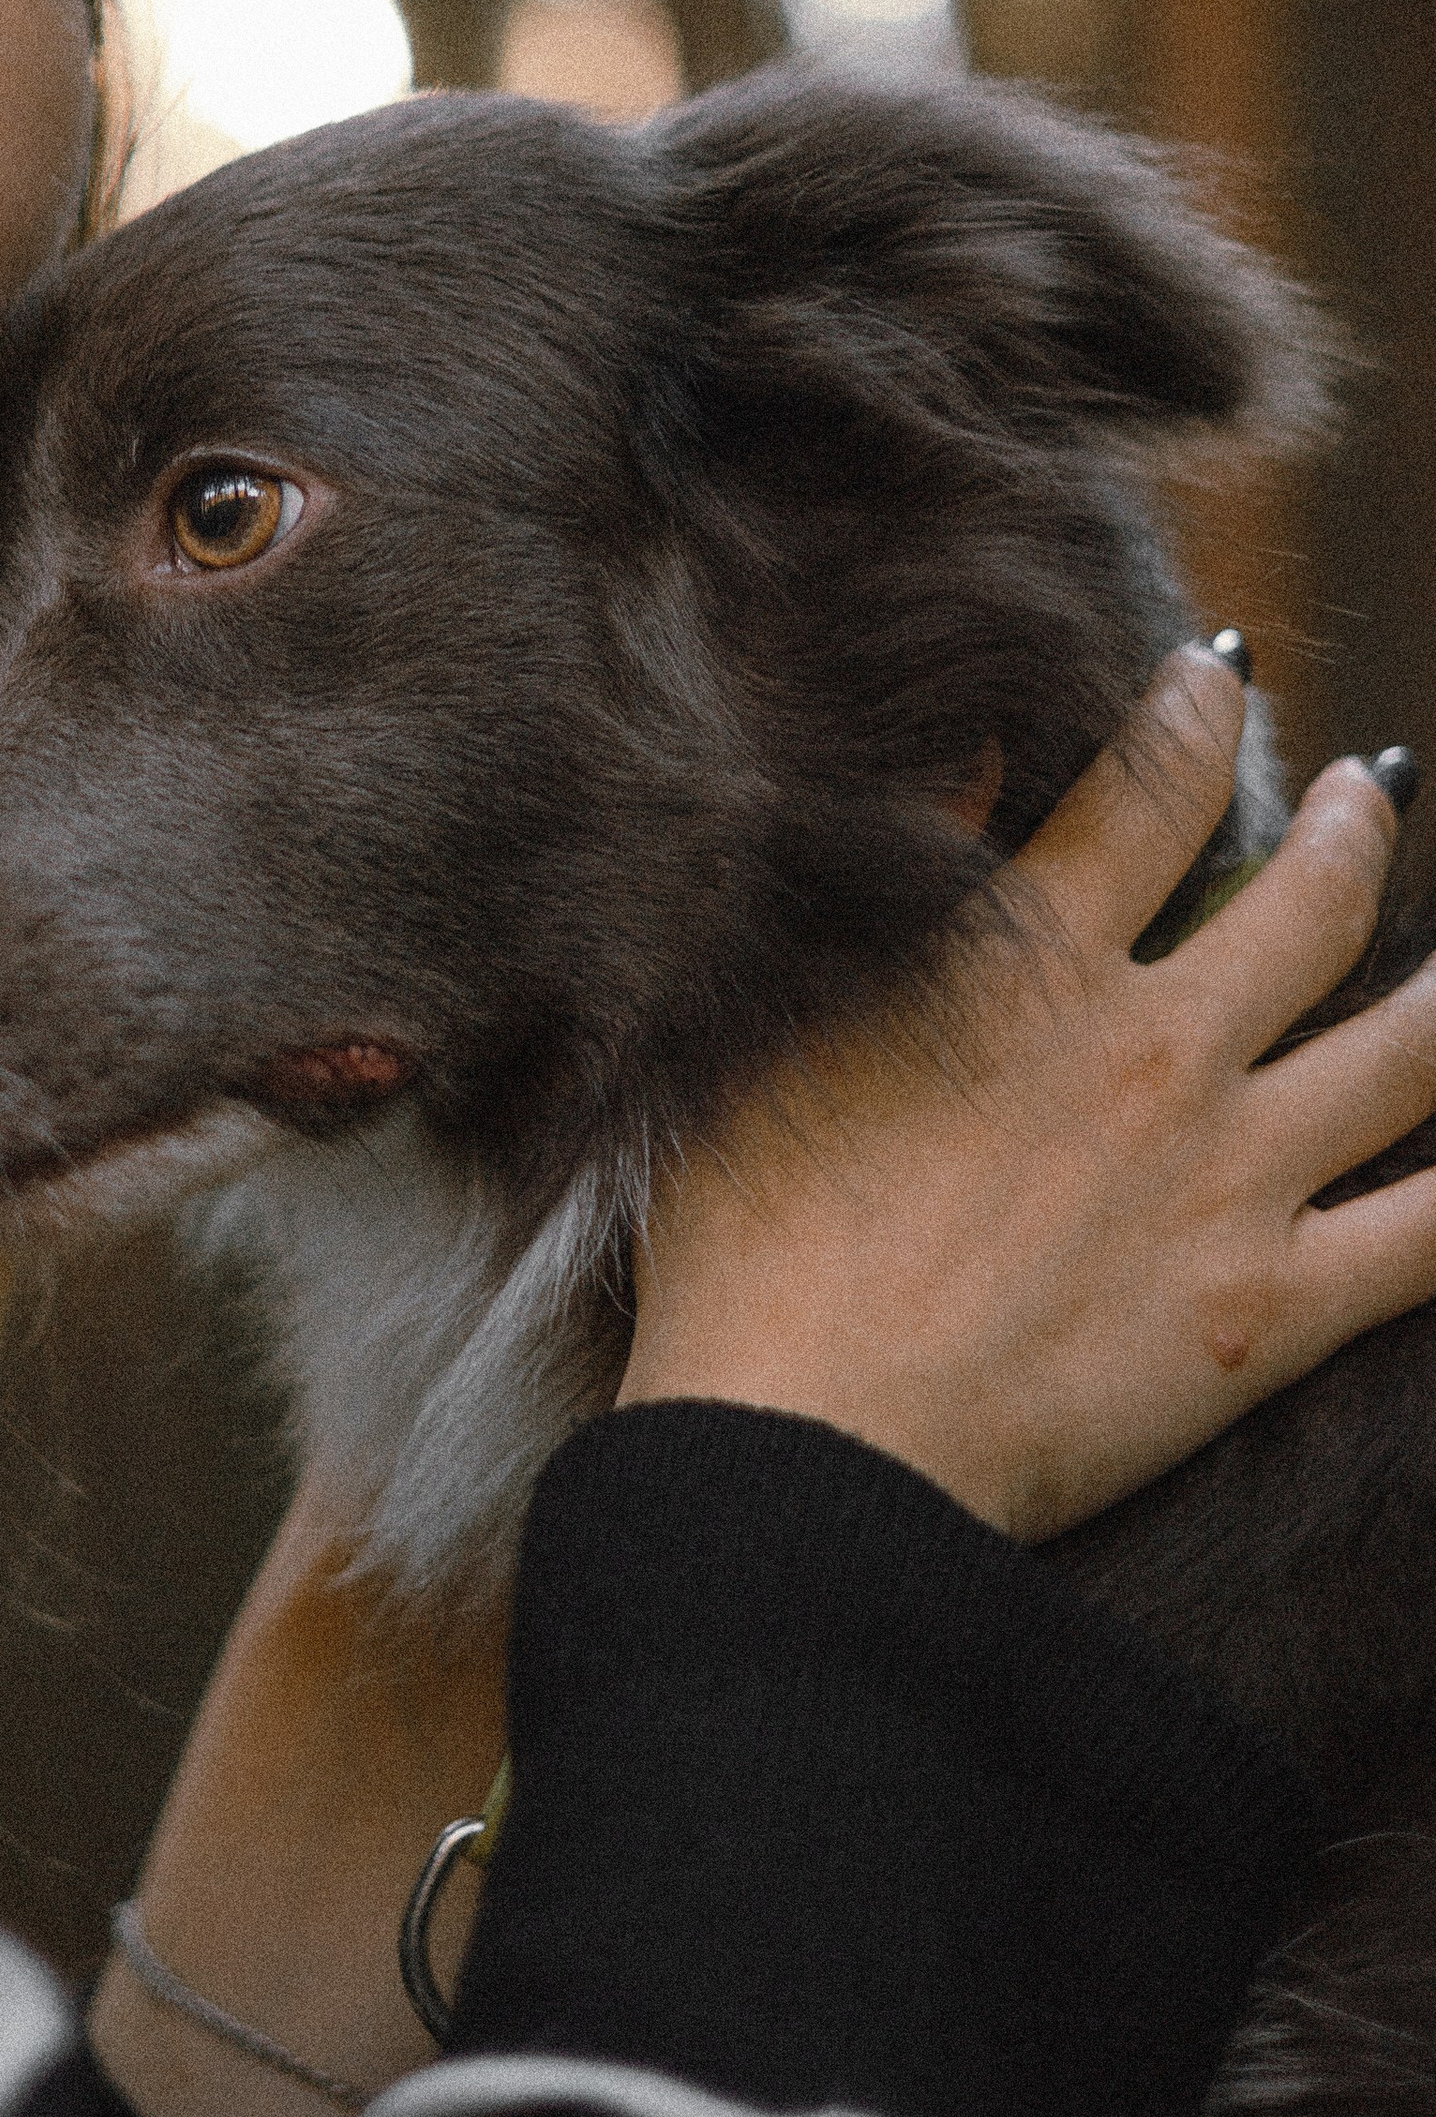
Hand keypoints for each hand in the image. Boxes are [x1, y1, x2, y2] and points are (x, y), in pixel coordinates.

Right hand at [617, 647, 1435, 1538]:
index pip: (1144, 789)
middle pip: (1309, 898)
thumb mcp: (773, 1022)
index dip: (1192, 713)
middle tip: (1373, 785)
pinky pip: (1427, 1236)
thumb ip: (876, 883)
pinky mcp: (1269, 1314)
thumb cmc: (748, 1242)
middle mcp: (1154, 1048)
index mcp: (1028, 966)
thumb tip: (937, 762)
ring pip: (1407, 1048)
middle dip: (1353, 820)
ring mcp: (1230, 1178)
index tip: (1215, 673)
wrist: (808, 1442)